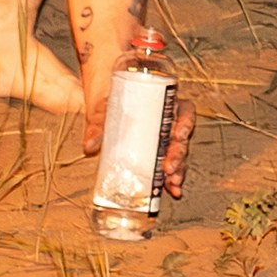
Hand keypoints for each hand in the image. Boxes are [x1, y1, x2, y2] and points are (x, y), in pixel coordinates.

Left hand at [81, 57, 196, 198]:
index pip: (185, 110)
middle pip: (182, 137)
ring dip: (178, 169)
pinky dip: (169, 176)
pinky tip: (169, 189)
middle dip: (179, 155)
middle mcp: (168, 117)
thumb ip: (98, 120)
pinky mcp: (155, 147)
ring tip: (172, 184)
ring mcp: (162, 134)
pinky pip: (167, 161)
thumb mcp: (105, 101)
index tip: (178, 136)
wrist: (102, 87)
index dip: (186, 124)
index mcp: (164, 100)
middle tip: (169, 169)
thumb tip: (90, 145)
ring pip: (178, 152)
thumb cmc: (109, 89)